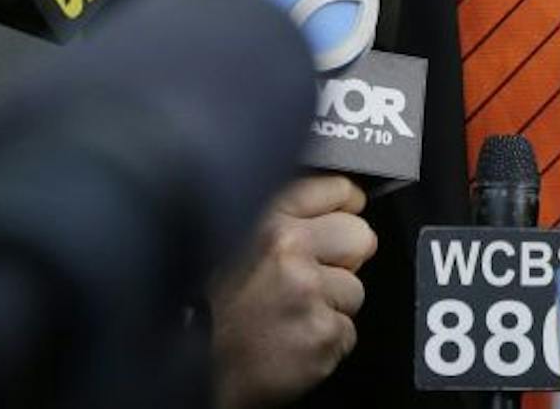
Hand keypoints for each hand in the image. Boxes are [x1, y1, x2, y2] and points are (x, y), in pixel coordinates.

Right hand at [210, 175, 376, 408]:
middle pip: (359, 236)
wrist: (200, 371)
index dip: (346, 206)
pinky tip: (294, 339)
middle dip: (345, 258)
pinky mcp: (323, 334)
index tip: (345, 215)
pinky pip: (347, 330)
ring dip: (331, 305)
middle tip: (312, 278)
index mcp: (267, 217)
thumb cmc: (214, 310)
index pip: (337, 189)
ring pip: (355, 289)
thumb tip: (343, 206)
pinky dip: (327, 340)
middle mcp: (289, 248)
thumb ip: (283, 217)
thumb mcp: (235, 241)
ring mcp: (308, 292)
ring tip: (292, 315)